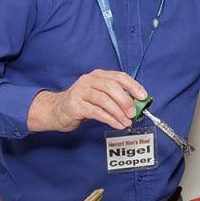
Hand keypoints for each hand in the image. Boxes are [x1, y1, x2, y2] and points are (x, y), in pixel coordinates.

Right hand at [28, 70, 147, 131]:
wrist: (56, 110)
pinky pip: (96, 112)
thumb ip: (116, 98)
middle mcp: (89, 80)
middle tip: (133, 113)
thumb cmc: (83, 103)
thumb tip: (137, 106)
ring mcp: (80, 91)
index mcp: (98, 75)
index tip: (143, 96)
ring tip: (127, 122)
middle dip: (126, 100)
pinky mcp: (75, 105)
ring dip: (119, 112)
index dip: (133, 86)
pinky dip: (110, 119)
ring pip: (105, 100)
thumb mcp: (100, 96)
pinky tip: (117, 124)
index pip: (119, 76)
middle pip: (112, 87)